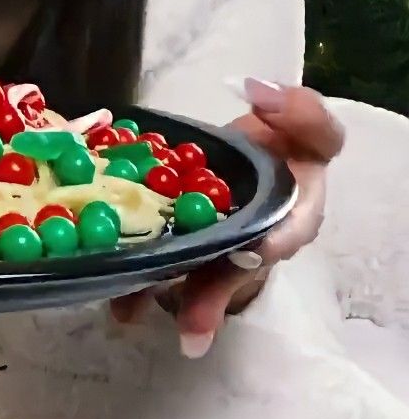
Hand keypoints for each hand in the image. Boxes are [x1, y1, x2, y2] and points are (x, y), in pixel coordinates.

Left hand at [111, 82, 343, 355]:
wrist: (256, 149)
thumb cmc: (287, 142)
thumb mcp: (308, 122)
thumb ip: (299, 110)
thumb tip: (260, 91)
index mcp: (295, 212)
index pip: (291, 228)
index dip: (273, 241)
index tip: (257, 250)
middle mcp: (253, 240)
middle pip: (234, 271)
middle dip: (210, 296)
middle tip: (190, 327)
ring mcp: (212, 244)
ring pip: (189, 274)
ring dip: (161, 293)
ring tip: (129, 310)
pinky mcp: (176, 237)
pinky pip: (156, 257)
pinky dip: (132, 276)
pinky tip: (110, 291)